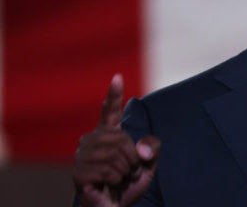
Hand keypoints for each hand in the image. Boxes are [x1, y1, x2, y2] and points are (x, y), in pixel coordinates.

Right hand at [73, 74, 160, 206]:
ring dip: (124, 170)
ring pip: (114, 155)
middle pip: (121, 138)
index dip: (114, 95)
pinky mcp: (78, 173)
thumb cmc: (129, 185)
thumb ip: (152, 149)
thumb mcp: (149, 165)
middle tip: (128, 171)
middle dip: (132, 158)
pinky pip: (106, 170)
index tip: (117, 76)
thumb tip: (141, 150)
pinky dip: (115, 180)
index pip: (110, 111)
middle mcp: (92, 140)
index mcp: (109, 134)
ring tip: (118, 178)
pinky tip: (109, 185)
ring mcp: (81, 156)